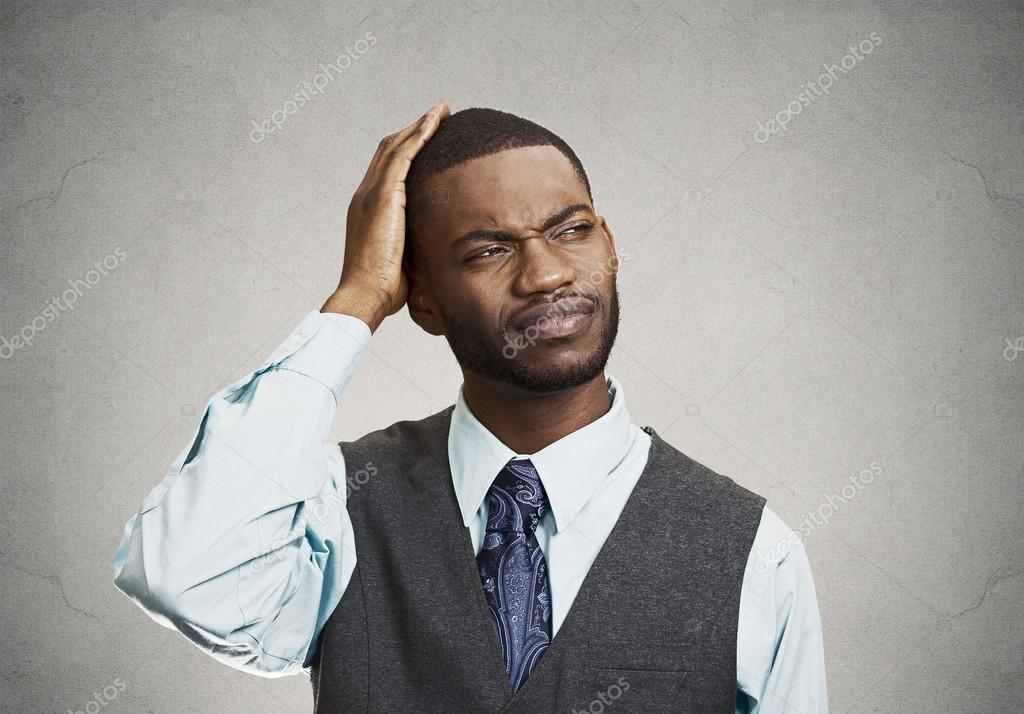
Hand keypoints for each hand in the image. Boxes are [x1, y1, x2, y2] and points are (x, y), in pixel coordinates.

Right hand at [322, 99, 450, 331]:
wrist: (365, 295)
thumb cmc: (384, 289)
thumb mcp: (404, 260)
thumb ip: (415, 247)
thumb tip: (438, 252)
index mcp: (369, 209)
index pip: (388, 169)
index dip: (407, 150)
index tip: (428, 139)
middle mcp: (366, 195)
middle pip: (389, 150)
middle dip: (414, 130)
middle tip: (438, 115)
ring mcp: (371, 194)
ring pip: (396, 147)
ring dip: (420, 126)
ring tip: (441, 111)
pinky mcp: (383, 197)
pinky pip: (402, 156)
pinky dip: (419, 136)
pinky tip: (434, 123)